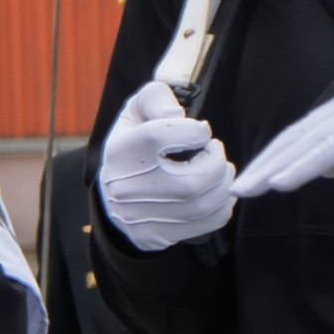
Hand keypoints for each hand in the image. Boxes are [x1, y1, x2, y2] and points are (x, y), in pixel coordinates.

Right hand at [99, 81, 234, 250]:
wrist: (111, 199)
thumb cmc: (131, 148)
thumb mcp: (134, 113)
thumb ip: (155, 98)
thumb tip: (178, 114)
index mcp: (121, 151)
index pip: (159, 135)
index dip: (193, 130)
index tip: (200, 130)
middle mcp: (127, 187)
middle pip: (191, 181)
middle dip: (216, 163)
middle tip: (215, 151)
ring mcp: (140, 216)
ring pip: (202, 204)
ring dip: (223, 183)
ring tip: (220, 169)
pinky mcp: (155, 235)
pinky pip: (205, 223)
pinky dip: (221, 205)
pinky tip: (216, 191)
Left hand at [234, 51, 333, 202]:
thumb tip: (326, 170)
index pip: (301, 136)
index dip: (276, 156)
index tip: (256, 177)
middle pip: (293, 139)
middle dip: (264, 164)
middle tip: (239, 187)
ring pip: (304, 145)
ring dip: (273, 168)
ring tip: (250, 188)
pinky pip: (328, 151)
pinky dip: (301, 167)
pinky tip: (281, 182)